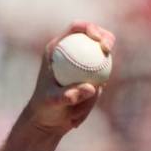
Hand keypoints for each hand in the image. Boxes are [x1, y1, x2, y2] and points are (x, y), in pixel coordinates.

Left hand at [24, 21, 115, 135]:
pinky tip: (75, 118)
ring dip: (95, 88)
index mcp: (56, 50)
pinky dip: (93, 100)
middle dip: (106, 39)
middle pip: (95, 37)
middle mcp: (71, 54)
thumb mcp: (52, 102)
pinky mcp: (90, 78)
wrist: (46, 122)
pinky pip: (101, 83)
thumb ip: (69, 95)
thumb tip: (91, 87)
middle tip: (107, 50)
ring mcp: (82, 65)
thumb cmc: (44, 109)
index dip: (90, 28)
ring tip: (74, 110)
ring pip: (101, 64)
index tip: (98, 39)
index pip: (76, 29)